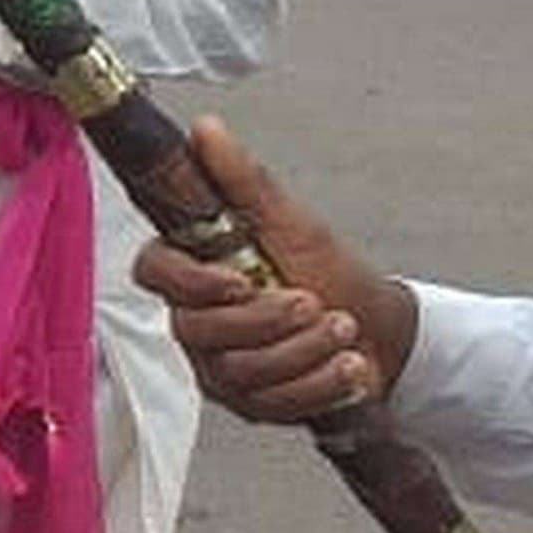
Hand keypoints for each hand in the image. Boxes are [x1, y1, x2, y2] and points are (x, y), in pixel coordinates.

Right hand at [129, 117, 414, 422]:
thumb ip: (242, 178)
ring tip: (343, 330)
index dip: (190, 281)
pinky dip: (320, 383)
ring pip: (238, 370)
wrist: (379, 328)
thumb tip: (206, 128)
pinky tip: (349, 365)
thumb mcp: (291, 219)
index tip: (240, 280)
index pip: (153, 272)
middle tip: (315, 302)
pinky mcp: (250, 404)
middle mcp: (194, 321)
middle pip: (197, 330)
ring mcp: (218, 367)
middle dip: (267, 320)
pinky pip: (271, 403)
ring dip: (304, 350)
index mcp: (193, 270)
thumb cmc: (328, 269)